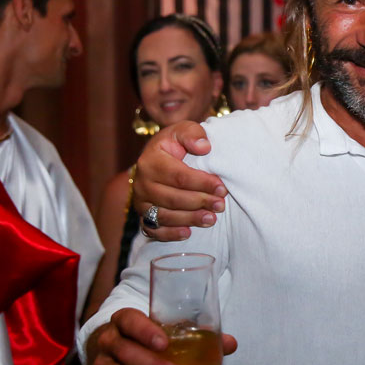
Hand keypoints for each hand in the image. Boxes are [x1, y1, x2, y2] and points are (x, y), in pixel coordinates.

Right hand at [86, 308, 237, 364]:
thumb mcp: (167, 332)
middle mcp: (108, 341)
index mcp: (123, 320)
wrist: (113, 355)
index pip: (129, 321)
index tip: (165, 343)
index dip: (145, 331)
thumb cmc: (147, 341)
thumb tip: (230, 344)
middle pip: (126, 353)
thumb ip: (198, 336)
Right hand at [133, 121, 225, 240]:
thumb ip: (193, 134)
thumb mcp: (183, 131)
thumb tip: (204, 147)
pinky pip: (154, 230)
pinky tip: (188, 233)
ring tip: (212, 219)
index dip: (202, 183)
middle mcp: (142, 183)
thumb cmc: (176, 144)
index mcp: (150, 161)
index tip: (222, 188)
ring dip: (190, 219)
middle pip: (172, 198)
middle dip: (200, 202)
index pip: (178, 176)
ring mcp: (141, 201)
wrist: (161, 158)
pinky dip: (170, 234)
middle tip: (220, 205)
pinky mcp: (144, 216)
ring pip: (165, 216)